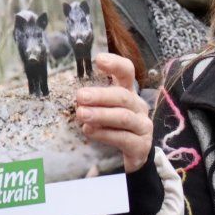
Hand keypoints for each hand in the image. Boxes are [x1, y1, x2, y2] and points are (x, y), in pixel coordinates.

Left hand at [76, 53, 153, 172]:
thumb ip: (92, 103)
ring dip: (101, 114)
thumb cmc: (114, 128)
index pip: (127, 72)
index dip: (116, 65)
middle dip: (101, 95)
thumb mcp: (104, 111)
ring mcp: (142, 126)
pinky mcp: (141, 145)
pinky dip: (104, 134)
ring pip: (123, 117)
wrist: (134, 155)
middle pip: (123, 96)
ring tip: (82, 114)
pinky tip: (89, 131)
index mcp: (128, 93)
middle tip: (80, 96)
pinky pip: (123, 138)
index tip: (99, 60)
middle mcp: (138, 106)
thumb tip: (72, 97)